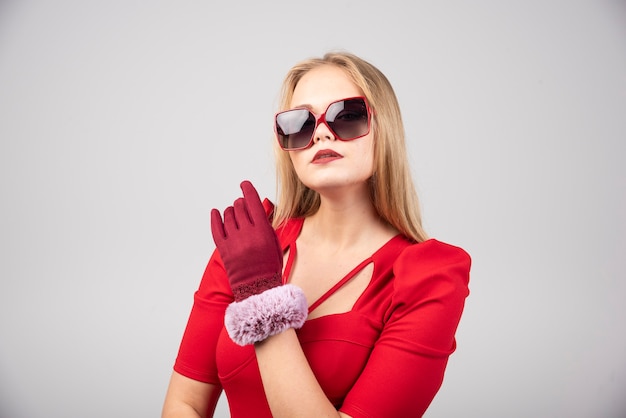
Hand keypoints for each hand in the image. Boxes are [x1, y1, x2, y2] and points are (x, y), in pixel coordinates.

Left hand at [211, 181, 282, 300]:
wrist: (258, 288)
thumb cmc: (269, 266)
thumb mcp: (273, 242)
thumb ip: (264, 225)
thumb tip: (255, 209)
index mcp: (263, 231)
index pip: (253, 203)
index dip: (248, 190)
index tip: (244, 184)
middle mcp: (247, 234)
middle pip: (239, 207)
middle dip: (241, 204)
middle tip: (242, 206)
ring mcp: (234, 241)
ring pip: (228, 215)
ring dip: (231, 211)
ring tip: (234, 215)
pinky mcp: (223, 249)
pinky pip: (216, 228)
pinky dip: (215, 218)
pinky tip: (216, 213)